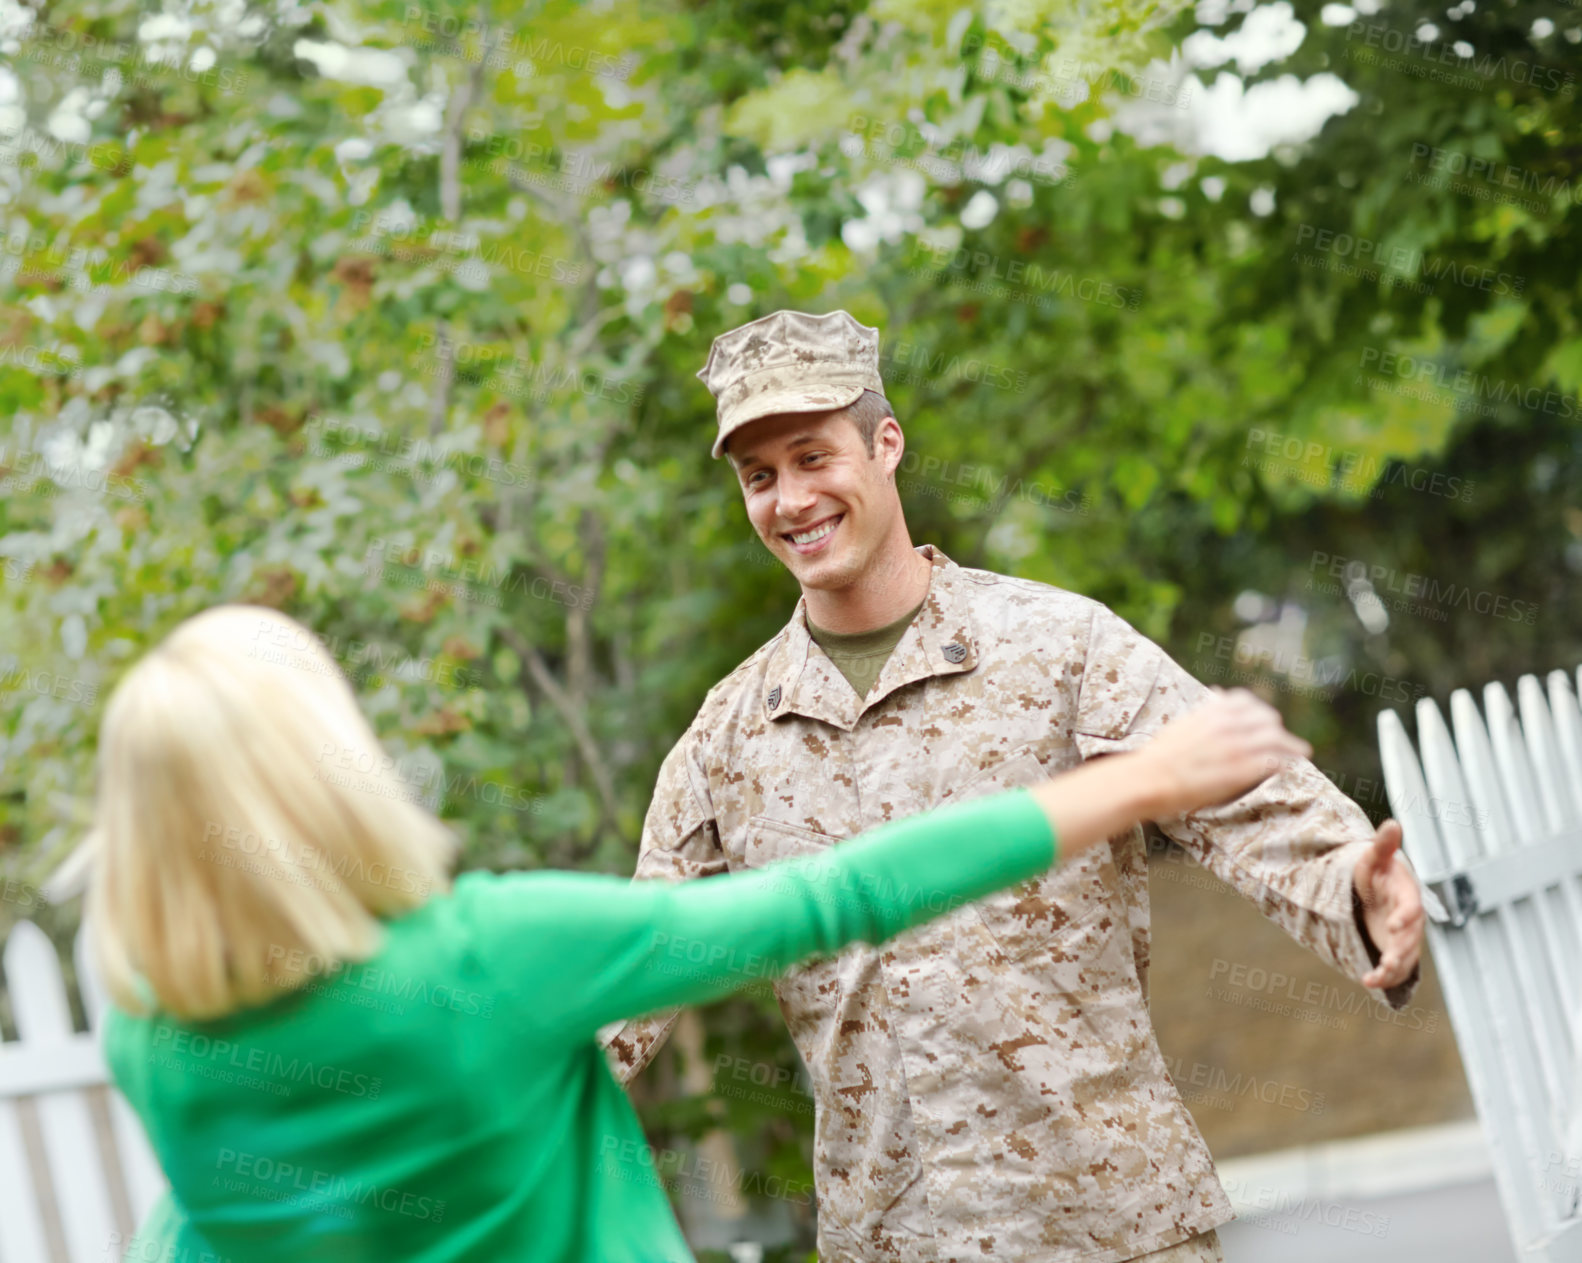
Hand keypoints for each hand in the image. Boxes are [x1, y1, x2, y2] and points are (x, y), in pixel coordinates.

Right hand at [1138, 688, 1311, 817]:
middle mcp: (1230, 724)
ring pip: (1278, 739)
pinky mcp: (1243, 769)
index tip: (1263, 721)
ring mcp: (1239, 746)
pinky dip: (1284, 763)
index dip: (1258, 712)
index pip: (1247, 702)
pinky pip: (1275, 761)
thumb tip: (1217, 695)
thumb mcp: (1182, 723)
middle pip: (1268, 720)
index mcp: (1213, 711)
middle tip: (1284, 740)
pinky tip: (1288, 768)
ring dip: (1291, 746)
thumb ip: (1205, 711)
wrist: (1149, 778)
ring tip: (1301, 752)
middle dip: (1276, 729)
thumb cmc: (1159, 755)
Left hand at [1353, 819, 1425, 988]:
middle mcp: (1410, 920)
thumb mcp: (1374, 858)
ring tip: (1375, 977)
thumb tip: (1392, 823)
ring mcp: (1404, 938)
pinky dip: (1384, 977)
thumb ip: (1383, 846)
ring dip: (1392, 969)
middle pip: (1410, 938)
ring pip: (1405, 957)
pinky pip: (1394, 968)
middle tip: (1389, 960)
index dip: (1405, 917)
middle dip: (1400, 949)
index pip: (1411, 907)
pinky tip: (1368, 982)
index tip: (1394, 925)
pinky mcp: (1395, 951)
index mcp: (1407, 896)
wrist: (1375, 892)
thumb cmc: (1376, 873)